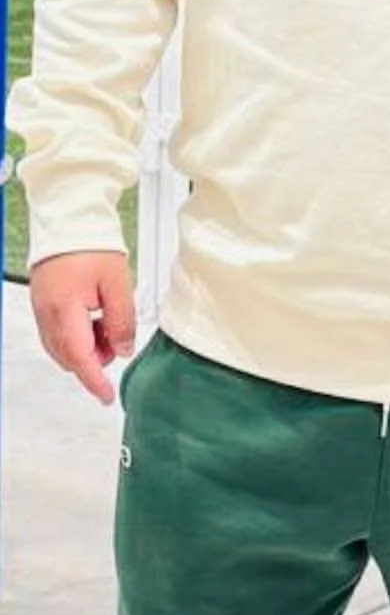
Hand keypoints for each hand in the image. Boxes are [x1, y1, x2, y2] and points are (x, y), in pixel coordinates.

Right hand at [30, 252, 135, 406]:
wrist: (69, 218)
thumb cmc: (91, 244)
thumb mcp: (118, 284)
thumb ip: (121, 320)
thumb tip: (123, 349)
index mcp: (64, 309)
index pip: (80, 357)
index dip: (95, 381)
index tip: (107, 396)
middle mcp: (47, 312)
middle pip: (68, 356)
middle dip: (93, 360)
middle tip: (116, 342)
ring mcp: (42, 308)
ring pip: (61, 347)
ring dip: (85, 348)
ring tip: (107, 325)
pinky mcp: (43, 302)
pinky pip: (57, 332)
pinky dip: (76, 336)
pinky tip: (93, 319)